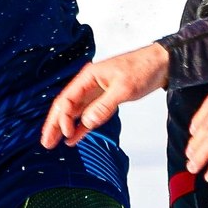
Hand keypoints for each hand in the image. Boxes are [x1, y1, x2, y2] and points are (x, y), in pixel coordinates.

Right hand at [43, 44, 168, 146]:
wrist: (162, 64)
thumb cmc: (143, 68)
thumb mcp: (124, 88)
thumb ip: (104, 106)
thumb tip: (87, 122)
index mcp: (88, 77)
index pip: (67, 99)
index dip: (63, 118)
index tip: (66, 133)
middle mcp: (88, 85)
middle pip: (65, 106)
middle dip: (54, 124)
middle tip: (46, 142)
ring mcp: (96, 93)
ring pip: (75, 112)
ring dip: (64, 127)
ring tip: (53, 143)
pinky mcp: (106, 100)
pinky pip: (89, 115)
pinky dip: (81, 127)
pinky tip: (74, 138)